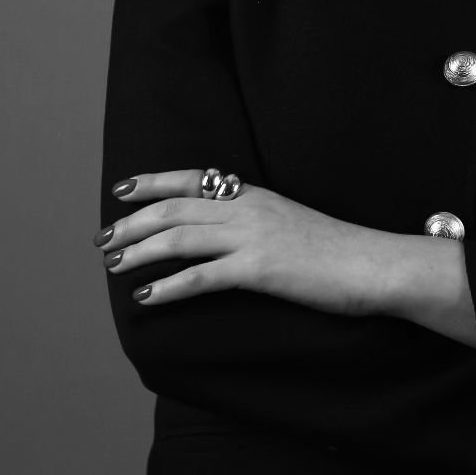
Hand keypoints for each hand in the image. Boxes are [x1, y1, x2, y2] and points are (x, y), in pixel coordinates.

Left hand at [94, 169, 389, 314]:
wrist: (372, 262)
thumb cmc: (336, 249)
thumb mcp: (291, 221)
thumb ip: (257, 219)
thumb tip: (226, 232)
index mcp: (255, 194)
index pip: (193, 178)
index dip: (153, 182)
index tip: (122, 190)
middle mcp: (248, 208)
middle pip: (175, 208)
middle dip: (133, 222)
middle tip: (103, 239)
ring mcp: (253, 236)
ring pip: (180, 237)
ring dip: (139, 250)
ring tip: (113, 264)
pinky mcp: (259, 269)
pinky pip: (202, 276)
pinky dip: (168, 286)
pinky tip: (145, 296)